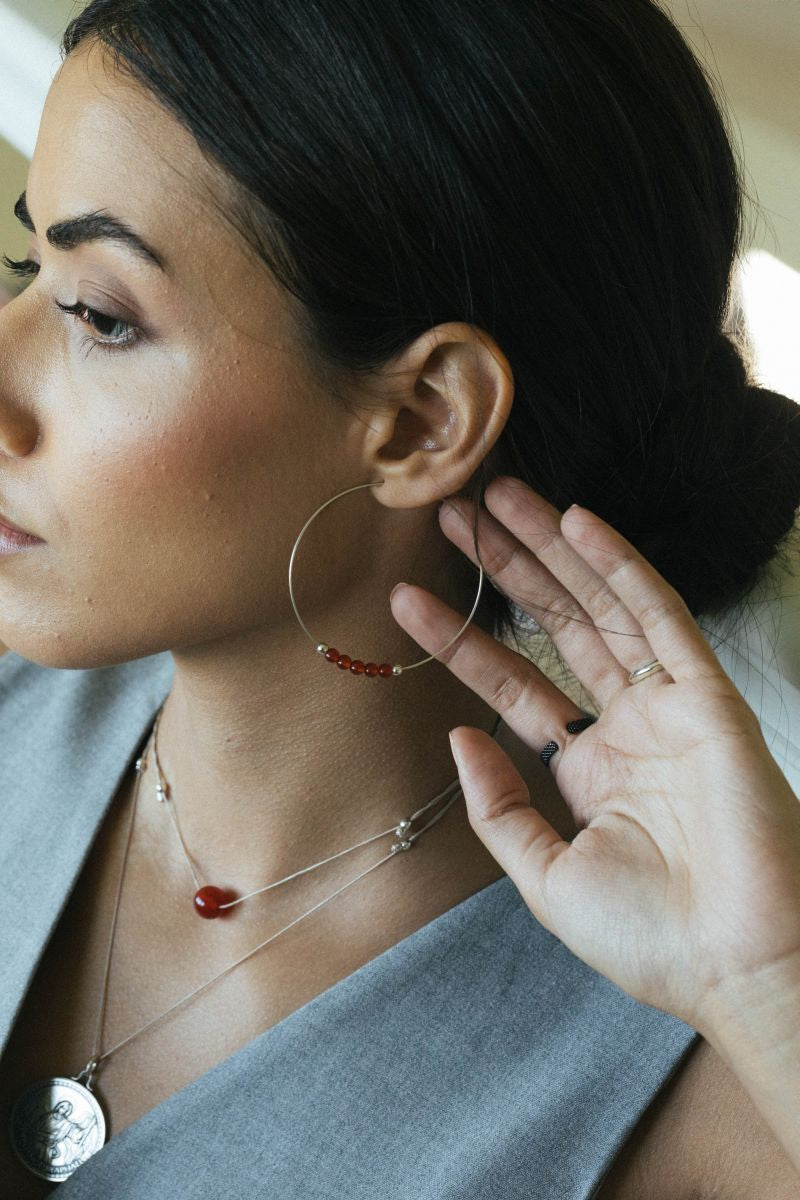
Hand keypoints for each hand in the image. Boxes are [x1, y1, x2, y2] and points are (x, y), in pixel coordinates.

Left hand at [389, 476, 799, 1035]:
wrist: (737, 966)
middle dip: (504, 571)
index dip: (463, 640)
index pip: (514, 686)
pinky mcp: (708, 695)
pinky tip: (578, 521)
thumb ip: (500, 807)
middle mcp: (625, 728)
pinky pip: (659, 615)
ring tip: (497, 498)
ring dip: (550, 550)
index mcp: (587, 769)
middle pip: (553, 629)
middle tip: (453, 515)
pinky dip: (619, 566)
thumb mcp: (547, 877)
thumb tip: (458, 735)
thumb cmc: (650, 938)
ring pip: (599, 607)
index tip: (409, 599)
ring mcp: (666, 706)